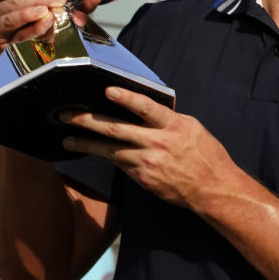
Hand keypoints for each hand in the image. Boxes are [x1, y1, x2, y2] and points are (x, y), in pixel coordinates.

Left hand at [60, 87, 237, 209]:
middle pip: (117, 129)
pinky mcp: (142, 178)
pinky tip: (90, 151)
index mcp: (173, 126)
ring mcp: (147, 163)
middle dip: (88, 121)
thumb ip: (166, 118)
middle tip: (66, 115)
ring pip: (110, 150)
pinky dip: (103, 155)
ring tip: (67, 138)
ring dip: (86, 143)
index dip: (127, 98)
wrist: (211, 189)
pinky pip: (119, 163)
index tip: (108, 90)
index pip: (146, 108)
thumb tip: (144, 107)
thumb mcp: (191, 127)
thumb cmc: (205, 154)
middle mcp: (157, 143)